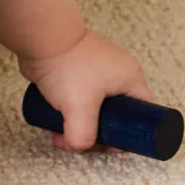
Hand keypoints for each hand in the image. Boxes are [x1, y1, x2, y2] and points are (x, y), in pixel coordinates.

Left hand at [17, 28, 154, 152]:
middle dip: (99, 133)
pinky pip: (78, 98)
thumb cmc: (67, 65)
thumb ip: (81, 136)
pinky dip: (69, 112)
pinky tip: (55, 123)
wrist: (40, 37)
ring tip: (61, 136)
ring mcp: (96, 70)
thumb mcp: (79, 108)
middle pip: (118, 114)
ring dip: (80, 124)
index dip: (131, 133)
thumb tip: (75, 146)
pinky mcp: (76, 69)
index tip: (111, 145)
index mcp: (130, 77)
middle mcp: (117, 72)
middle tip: (83, 142)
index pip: (144, 114)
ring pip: (94, 108)